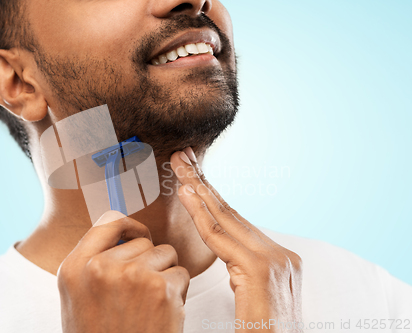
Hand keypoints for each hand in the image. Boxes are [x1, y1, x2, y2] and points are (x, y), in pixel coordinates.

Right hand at [57, 211, 189, 332]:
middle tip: (140, 293)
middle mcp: (100, 266)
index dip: (129, 226)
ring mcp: (131, 275)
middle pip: (142, 240)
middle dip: (149, 260)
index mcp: (74, 267)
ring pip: (166, 253)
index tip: (139, 236)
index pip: (108, 220)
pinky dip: (178, 292)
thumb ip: (94, 262)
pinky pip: (181, 273)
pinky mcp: (160, 289)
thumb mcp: (79, 297)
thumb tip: (126, 233)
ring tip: (149, 304)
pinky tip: (162, 314)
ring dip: (165, 274)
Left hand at [171, 148, 302, 331]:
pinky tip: (185, 193)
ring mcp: (273, 259)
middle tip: (182, 157)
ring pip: (225, 218)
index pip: (238, 221)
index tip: (192, 177)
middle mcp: (279, 253)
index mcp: (279, 257)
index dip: (212, 197)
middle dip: (203, 183)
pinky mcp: (259, 269)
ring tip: (179, 166)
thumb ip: (244, 271)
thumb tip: (228, 257)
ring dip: (197, 189)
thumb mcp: (254, 296)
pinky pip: (220, 238)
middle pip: (231, 211)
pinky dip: (199, 214)